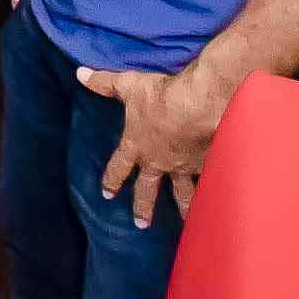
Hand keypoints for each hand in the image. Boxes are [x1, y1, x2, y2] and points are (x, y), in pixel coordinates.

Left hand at [78, 66, 226, 227]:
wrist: (198, 107)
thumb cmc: (159, 97)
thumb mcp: (127, 86)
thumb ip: (103, 82)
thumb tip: (79, 73)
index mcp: (137, 146)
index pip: (119, 167)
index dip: (112, 180)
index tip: (107, 195)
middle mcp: (159, 162)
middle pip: (148, 189)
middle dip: (143, 207)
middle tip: (141, 225)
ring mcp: (184, 167)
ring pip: (183, 194)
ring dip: (184, 209)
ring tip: (187, 225)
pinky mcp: (207, 165)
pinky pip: (209, 183)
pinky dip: (213, 195)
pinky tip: (218, 205)